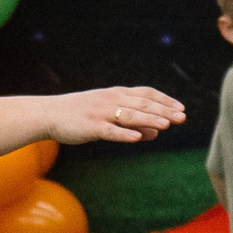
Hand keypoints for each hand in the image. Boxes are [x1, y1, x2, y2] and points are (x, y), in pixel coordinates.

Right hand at [54, 87, 186, 144]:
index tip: (181, 108)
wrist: (50, 114)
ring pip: (130, 116)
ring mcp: (101, 113)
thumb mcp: (109, 117)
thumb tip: (155, 133)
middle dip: (164, 111)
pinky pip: (110, 131)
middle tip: (182, 118)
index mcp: (117, 94)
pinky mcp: (91, 127)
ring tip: (166, 125)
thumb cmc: (82, 115)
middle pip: (142, 104)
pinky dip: (124, 134)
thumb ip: (133, 124)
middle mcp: (111, 100)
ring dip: (149, 120)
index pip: (146, 94)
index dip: (164, 100)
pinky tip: (138, 138)